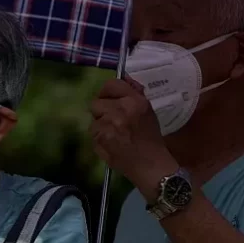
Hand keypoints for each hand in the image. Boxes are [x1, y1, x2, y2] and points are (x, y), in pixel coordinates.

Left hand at [89, 77, 177, 198]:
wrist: (150, 165)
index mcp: (134, 101)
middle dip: (102, 110)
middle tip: (111, 120)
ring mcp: (107, 124)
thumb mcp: (147, 110)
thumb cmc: (150, 138)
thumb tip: (124, 77)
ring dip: (100, 124)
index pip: (111, 84)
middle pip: (96, 102)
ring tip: (113, 134)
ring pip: (94, 118)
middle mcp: (119, 109)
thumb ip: (134, 93)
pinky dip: (99, 137)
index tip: (109, 99)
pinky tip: (111, 143)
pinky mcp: (100, 137)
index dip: (108, 92)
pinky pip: (93, 132)